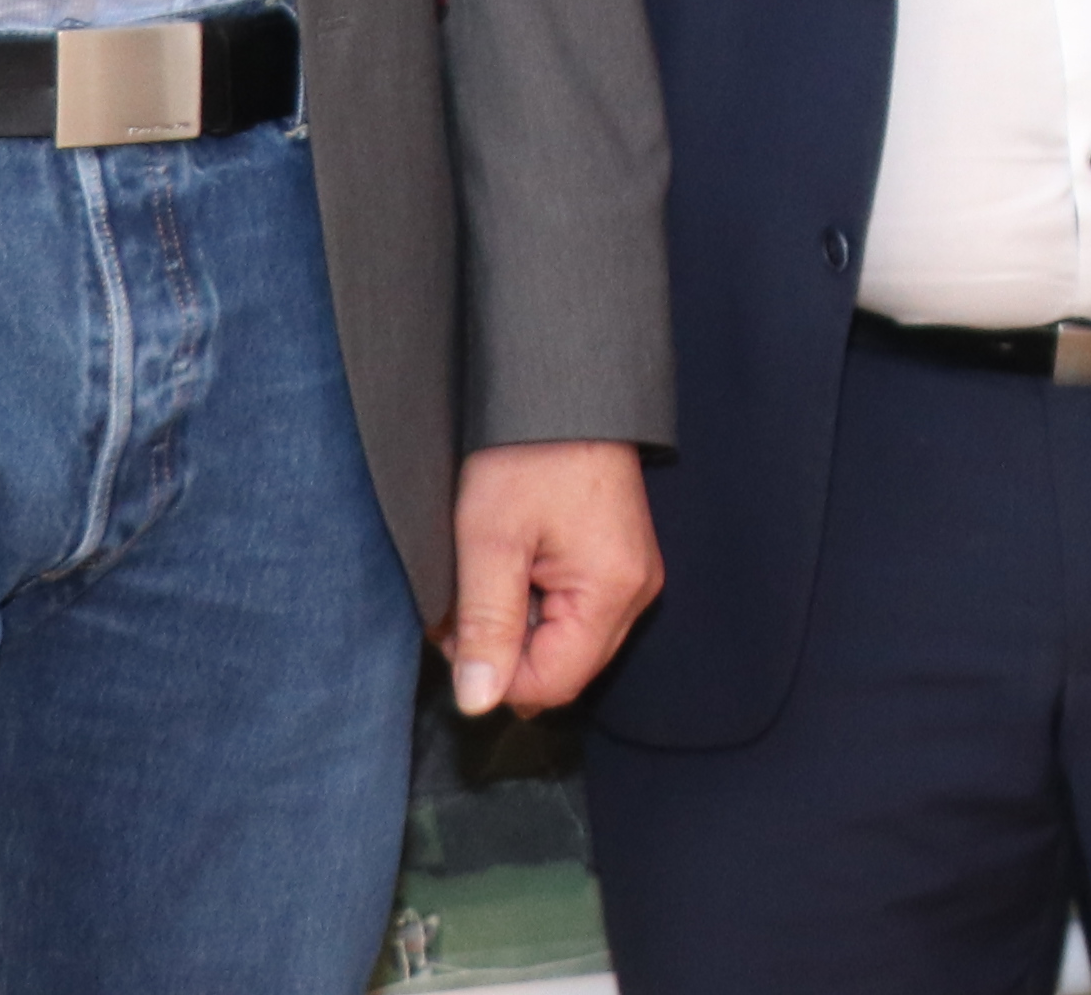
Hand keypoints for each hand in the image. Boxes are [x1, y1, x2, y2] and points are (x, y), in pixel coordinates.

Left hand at [443, 440, 661, 715]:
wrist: (562, 389)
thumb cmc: (526, 455)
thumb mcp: (489, 540)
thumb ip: (486, 625)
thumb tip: (478, 702)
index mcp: (612, 591)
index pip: (551, 683)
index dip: (493, 673)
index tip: (454, 630)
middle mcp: (636, 592)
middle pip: (564, 668)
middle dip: (504, 650)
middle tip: (462, 603)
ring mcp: (632, 576)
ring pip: (567, 643)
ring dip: (517, 627)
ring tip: (485, 577)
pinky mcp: (620, 561)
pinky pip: (576, 613)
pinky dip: (535, 604)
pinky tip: (511, 567)